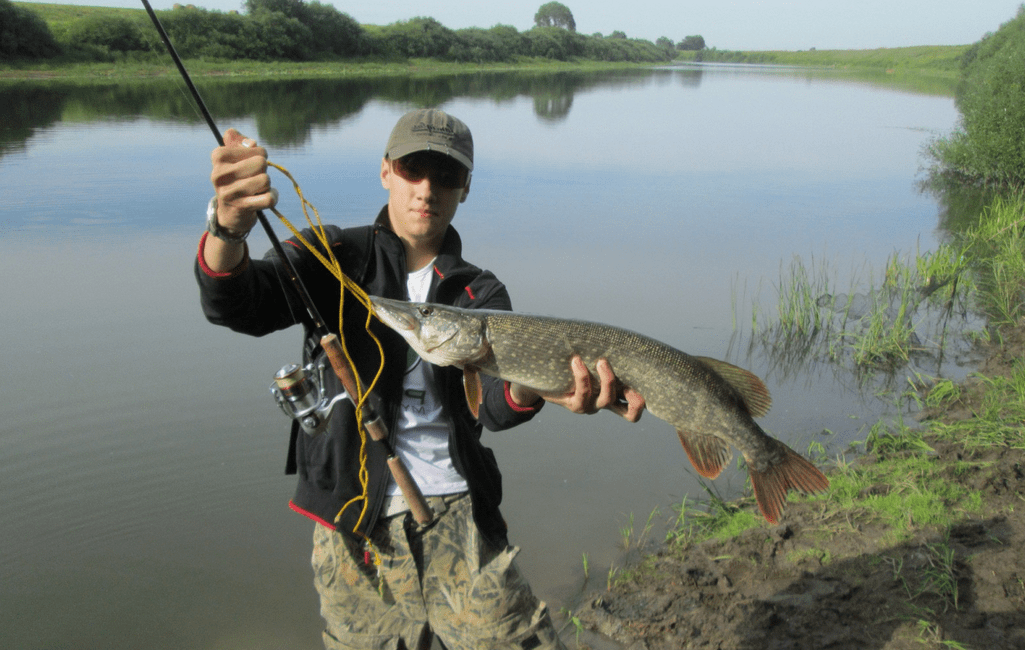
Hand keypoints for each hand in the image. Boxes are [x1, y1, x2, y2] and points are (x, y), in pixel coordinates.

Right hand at [209, 128, 275, 235]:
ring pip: (265, 180)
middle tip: (253, 176)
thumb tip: (251, 144)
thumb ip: (238, 140)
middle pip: (261, 163)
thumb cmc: (236, 175)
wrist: (230, 208)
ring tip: (256, 187)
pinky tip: (266, 196)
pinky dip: (273, 196)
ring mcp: (229, 192)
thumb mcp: (234, 154)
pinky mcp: (241, 207)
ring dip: (266, 184)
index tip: (249, 162)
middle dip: (262, 170)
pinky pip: (269, 198)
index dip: (259, 154)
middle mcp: (219, 174)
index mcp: (218, 156)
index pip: (256, 149)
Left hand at [513, 356, 644, 421]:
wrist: (540, 378)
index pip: (634, 408)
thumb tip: (616, 331)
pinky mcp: (574, 405)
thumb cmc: (568, 365)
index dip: (643, 403)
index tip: (647, 386)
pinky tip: (576, 361)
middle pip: (630, 414)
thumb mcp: (589, 359)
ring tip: (601, 361)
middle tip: (636, 384)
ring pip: (606, 400)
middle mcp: (604, 404)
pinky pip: (583, 392)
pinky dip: (582, 375)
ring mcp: (590, 406)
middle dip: (635, 399)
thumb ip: (602, 352)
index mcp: (612, 395)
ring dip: (607, 379)